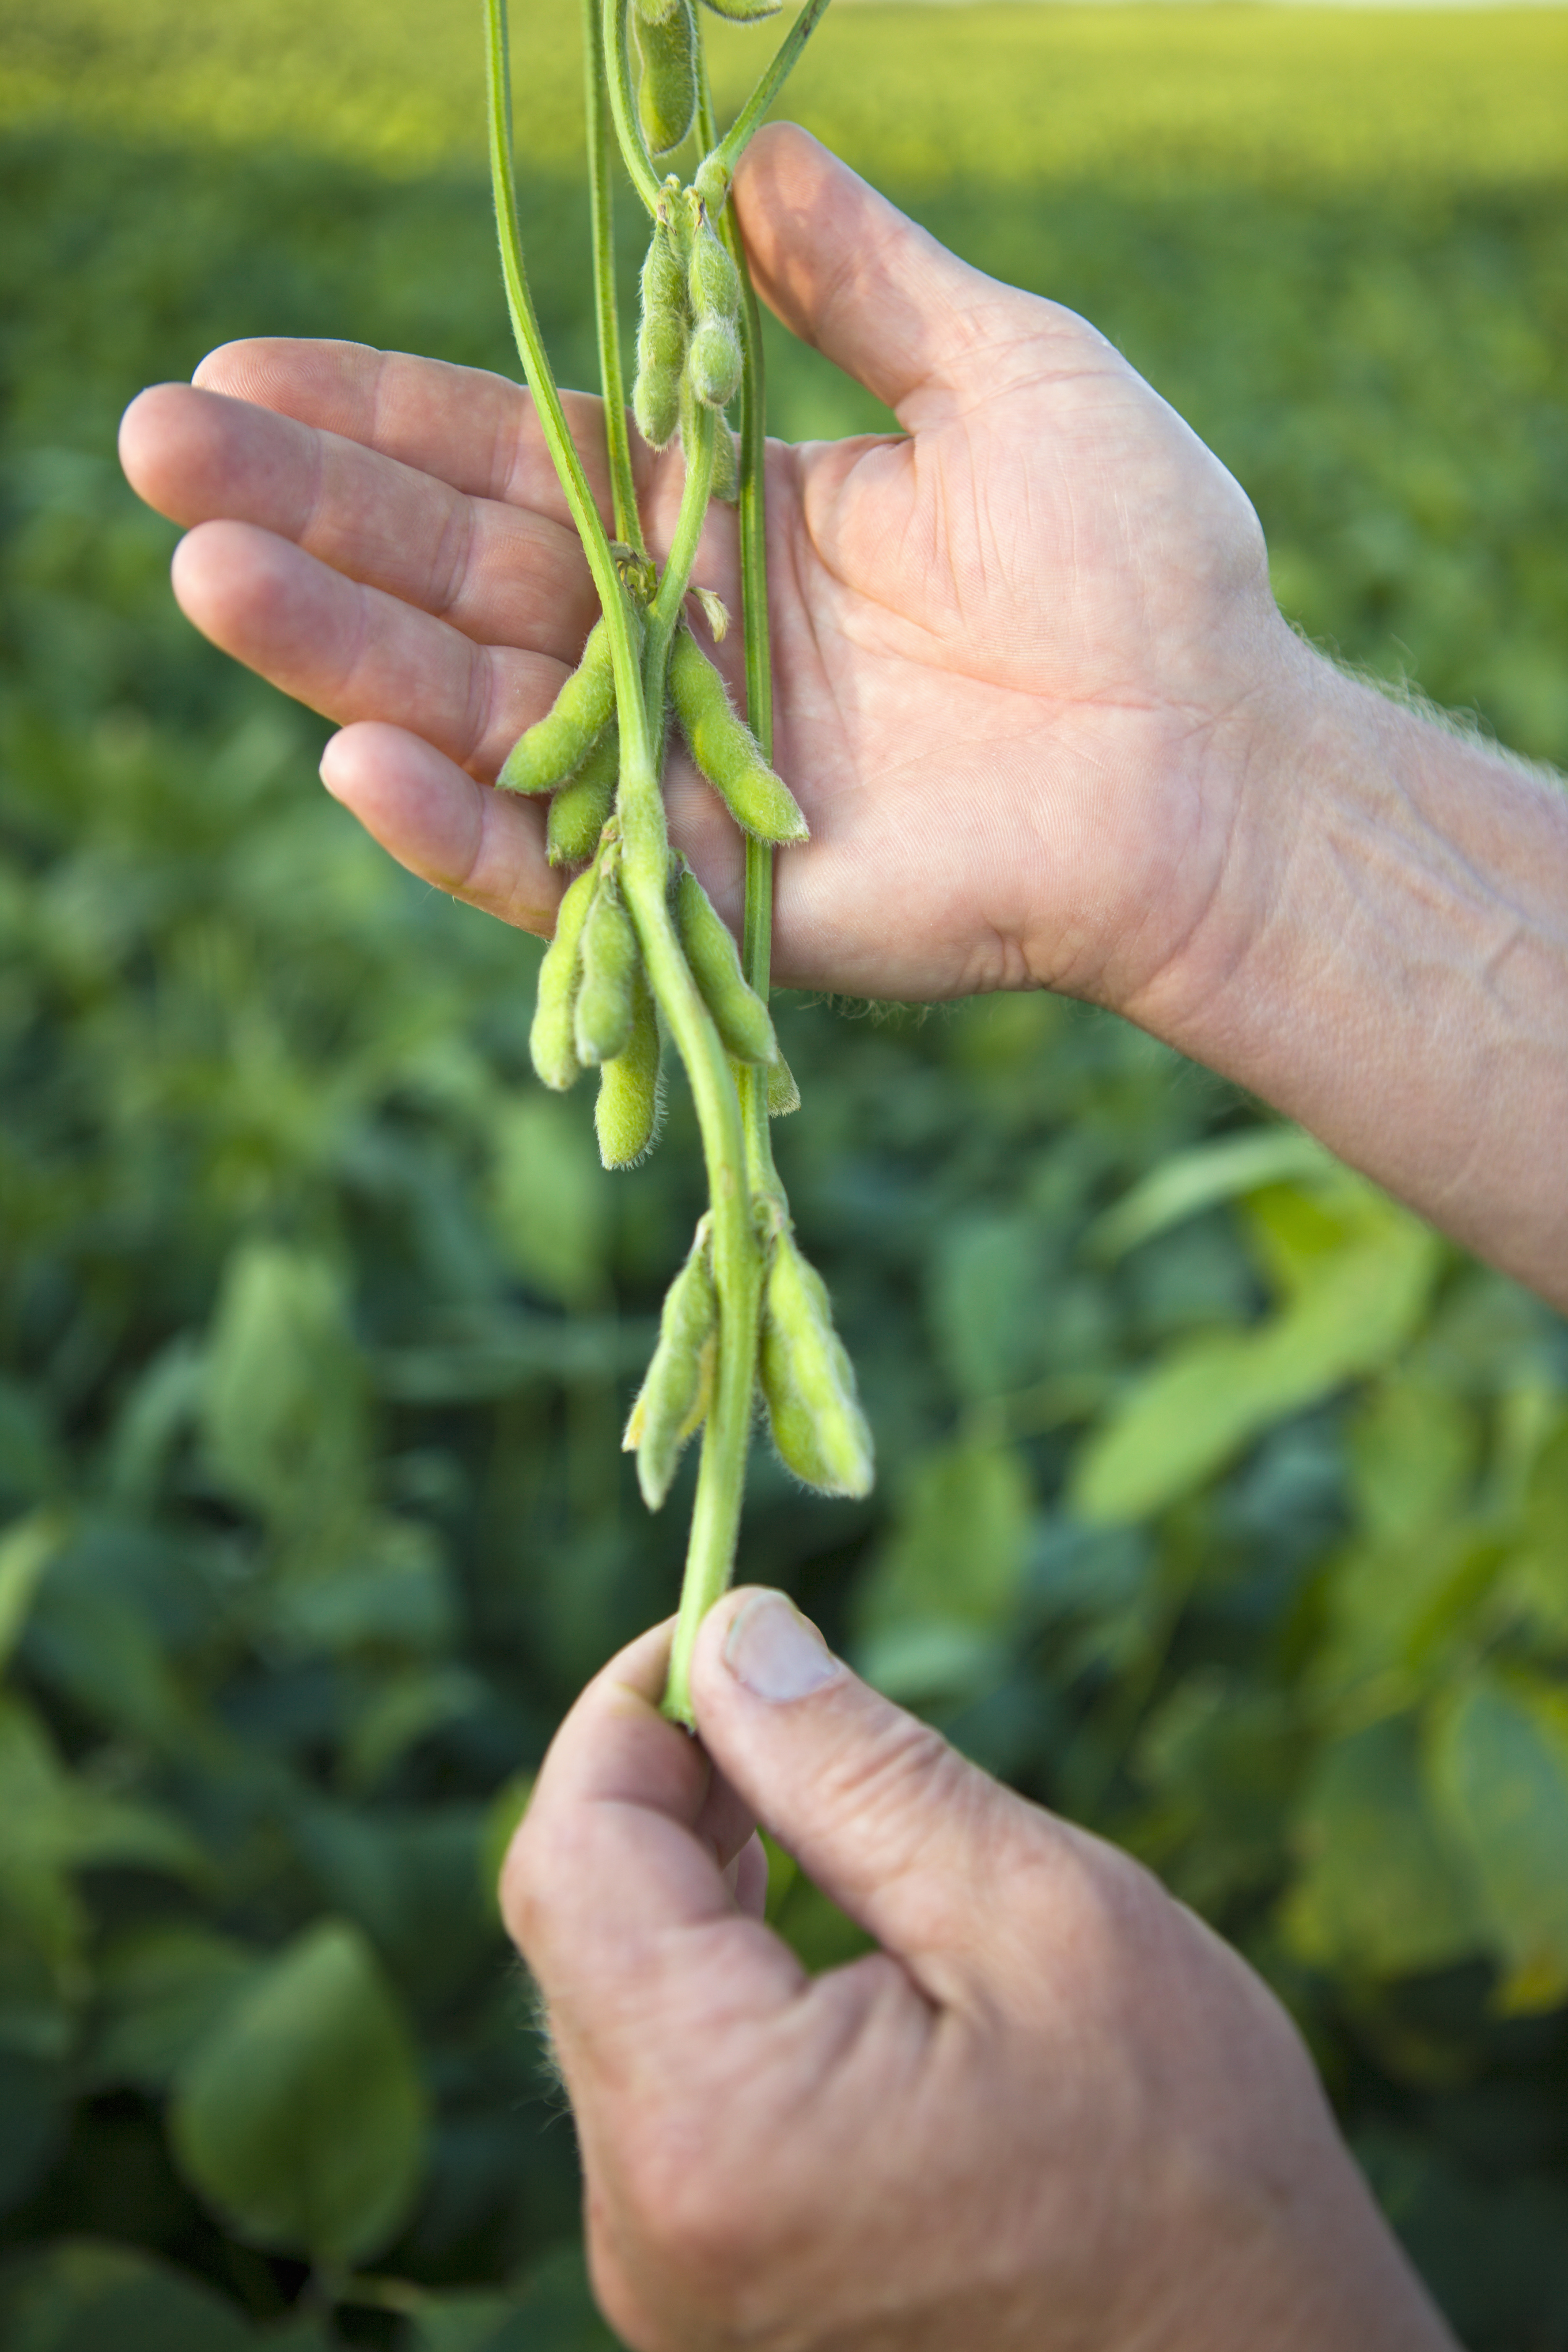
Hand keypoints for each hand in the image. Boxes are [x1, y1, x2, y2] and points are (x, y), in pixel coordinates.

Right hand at [116, 123, 1284, 1011]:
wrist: (1217, 753)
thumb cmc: (1143, 559)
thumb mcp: (1007, 369)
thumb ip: (865, 278)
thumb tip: (744, 159)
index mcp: (724, 521)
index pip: (513, 459)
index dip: (380, 415)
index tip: (246, 369)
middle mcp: (678, 645)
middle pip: (458, 576)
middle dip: (308, 514)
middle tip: (153, 449)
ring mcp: (684, 777)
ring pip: (476, 713)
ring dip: (338, 650)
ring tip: (205, 572)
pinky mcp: (714, 898)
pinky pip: (561, 869)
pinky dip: (460, 828)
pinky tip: (352, 758)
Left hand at [505, 1589, 1456, 2351]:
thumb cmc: (1193, 2173)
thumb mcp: (1042, 1917)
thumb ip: (857, 1768)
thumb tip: (733, 1635)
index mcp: (714, 2131)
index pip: (570, 1856)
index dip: (626, 1712)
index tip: (717, 1621)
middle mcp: (651, 2228)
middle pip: (576, 1931)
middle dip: (661, 1781)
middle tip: (773, 1684)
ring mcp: (676, 2281)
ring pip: (614, 2003)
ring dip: (689, 1871)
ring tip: (798, 1783)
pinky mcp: (717, 2299)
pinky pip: (663, 2090)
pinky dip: (714, 1972)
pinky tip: (802, 1910)